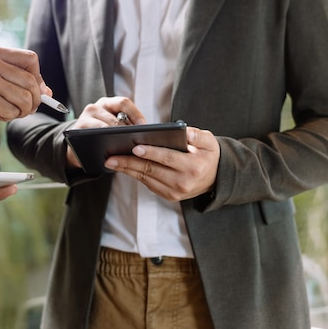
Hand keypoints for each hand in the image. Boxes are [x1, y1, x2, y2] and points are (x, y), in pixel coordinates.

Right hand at [0, 45, 49, 132]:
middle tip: (28, 107)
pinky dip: (10, 117)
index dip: (38, 77)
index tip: (35, 89)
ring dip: (23, 111)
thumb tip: (47, 92)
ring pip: (25, 99)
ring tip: (12, 111)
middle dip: (35, 99)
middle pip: (31, 82)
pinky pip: (12, 112)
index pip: (31, 59)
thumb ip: (19, 79)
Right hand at [65, 96, 146, 167]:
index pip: (124, 102)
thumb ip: (125, 123)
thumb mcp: (112, 124)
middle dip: (127, 131)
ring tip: (126, 147)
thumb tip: (146, 131)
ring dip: (116, 138)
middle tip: (137, 141)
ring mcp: (84, 118)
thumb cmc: (101, 134)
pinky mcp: (77, 131)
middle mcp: (94, 107)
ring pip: (104, 128)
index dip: (136, 114)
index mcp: (107, 103)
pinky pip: (93, 137)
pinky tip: (112, 152)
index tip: (145, 127)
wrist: (78, 145)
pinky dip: (104, 144)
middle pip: (114, 118)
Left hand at [104, 127, 218, 201]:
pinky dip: (135, 174)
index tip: (135, 147)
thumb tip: (183, 132)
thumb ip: (197, 135)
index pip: (167, 158)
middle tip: (112, 157)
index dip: (151, 153)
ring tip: (111, 161)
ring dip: (127, 170)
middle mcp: (183, 182)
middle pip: (151, 170)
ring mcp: (174, 192)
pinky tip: (123, 166)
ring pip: (146, 178)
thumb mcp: (210, 141)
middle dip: (130, 163)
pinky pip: (148, 183)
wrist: (216, 178)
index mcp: (193, 167)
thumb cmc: (208, 155)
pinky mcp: (168, 196)